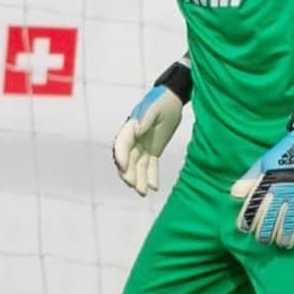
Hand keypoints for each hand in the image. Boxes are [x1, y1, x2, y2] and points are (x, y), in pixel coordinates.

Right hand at [113, 60, 191, 195]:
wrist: (172, 100)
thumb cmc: (162, 101)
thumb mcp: (154, 109)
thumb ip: (145, 119)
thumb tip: (135, 130)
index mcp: (131, 127)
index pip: (122, 144)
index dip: (121, 156)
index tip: (122, 167)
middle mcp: (133, 139)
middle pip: (128, 159)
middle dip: (129, 173)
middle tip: (133, 185)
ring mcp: (142, 146)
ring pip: (138, 166)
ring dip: (139, 180)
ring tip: (143, 193)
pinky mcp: (152, 150)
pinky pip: (150, 166)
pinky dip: (151, 177)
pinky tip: (154, 188)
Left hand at [230, 100, 293, 248]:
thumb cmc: (281, 155)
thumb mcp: (260, 165)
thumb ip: (247, 181)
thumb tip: (234, 195)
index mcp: (266, 187)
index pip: (253, 211)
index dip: (247, 223)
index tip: (244, 229)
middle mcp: (281, 195)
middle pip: (270, 223)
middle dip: (265, 235)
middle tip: (263, 241)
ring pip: (289, 226)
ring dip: (285, 238)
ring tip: (282, 244)